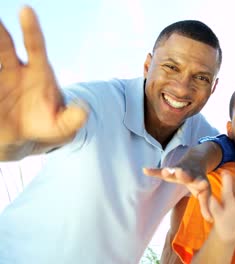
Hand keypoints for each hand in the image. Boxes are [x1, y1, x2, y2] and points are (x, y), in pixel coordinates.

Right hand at [0, 6, 86, 146]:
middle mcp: (16, 70)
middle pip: (4, 45)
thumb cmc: (49, 127)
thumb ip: (73, 118)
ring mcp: (0, 78)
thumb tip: (83, 110)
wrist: (27, 140)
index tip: (26, 10)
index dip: (31, 29)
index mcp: (39, 73)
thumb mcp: (64, 127)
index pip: (35, 46)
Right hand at [143, 165, 212, 220]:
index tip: (204, 184)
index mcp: (200, 180)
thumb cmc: (199, 182)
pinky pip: (161, 172)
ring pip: (174, 171)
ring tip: (164, 171)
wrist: (196, 162)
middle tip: (180, 172)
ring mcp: (179, 171)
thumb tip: (211, 220)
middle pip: (186, 174)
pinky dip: (154, 171)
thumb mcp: (204, 193)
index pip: (202, 184)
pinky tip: (145, 170)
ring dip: (169, 171)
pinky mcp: (170, 170)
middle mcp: (190, 174)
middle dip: (183, 174)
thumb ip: (206, 206)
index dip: (202, 185)